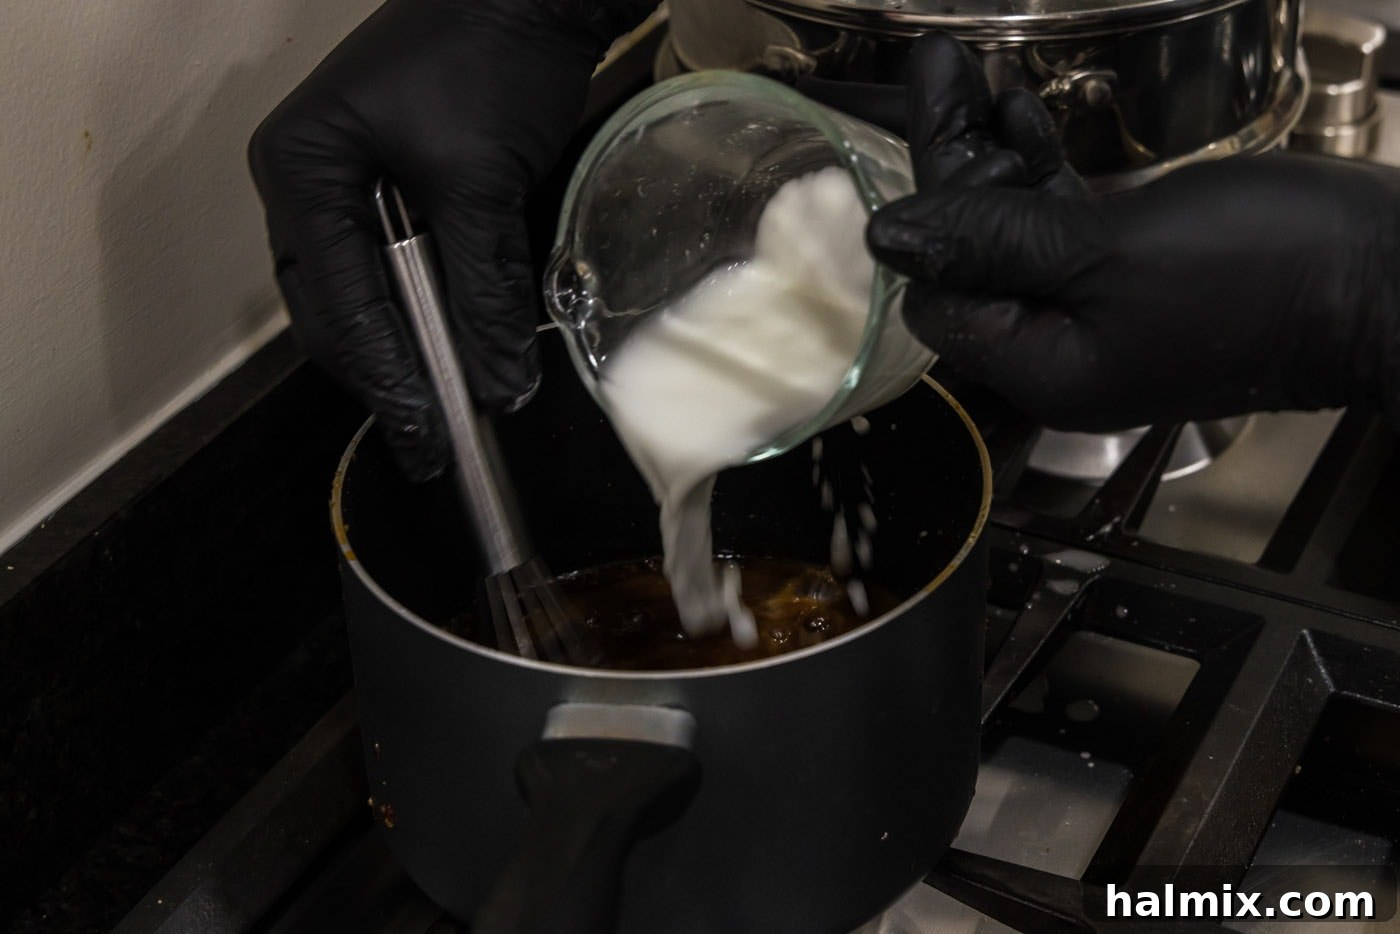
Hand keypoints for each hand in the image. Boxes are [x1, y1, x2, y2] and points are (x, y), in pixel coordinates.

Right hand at [249, 0, 648, 479]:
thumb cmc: (489, 58)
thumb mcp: (481, 183)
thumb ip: (483, 289)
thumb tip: (497, 383)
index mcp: (302, 171)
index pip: (337, 303)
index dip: (384, 378)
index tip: (425, 433)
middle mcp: (307, 183)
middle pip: (335, 308)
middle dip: (386, 375)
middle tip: (432, 439)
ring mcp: (344, 185)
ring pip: (363, 295)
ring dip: (406, 350)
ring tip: (445, 410)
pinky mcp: (390, 188)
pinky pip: (394, 268)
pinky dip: (426, 312)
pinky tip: (455, 351)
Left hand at [867, 36, 1399, 431]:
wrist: (1393, 277)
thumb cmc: (1262, 271)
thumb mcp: (1106, 252)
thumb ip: (993, 244)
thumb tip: (891, 239)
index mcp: (1043, 366)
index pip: (939, 299)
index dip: (920, 227)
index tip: (900, 144)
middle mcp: (1062, 345)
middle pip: (974, 252)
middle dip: (947, 161)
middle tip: (932, 69)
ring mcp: (1101, 306)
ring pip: (1016, 225)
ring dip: (988, 150)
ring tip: (960, 69)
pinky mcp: (1138, 267)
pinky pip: (1064, 219)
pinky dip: (1038, 166)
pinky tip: (1018, 109)